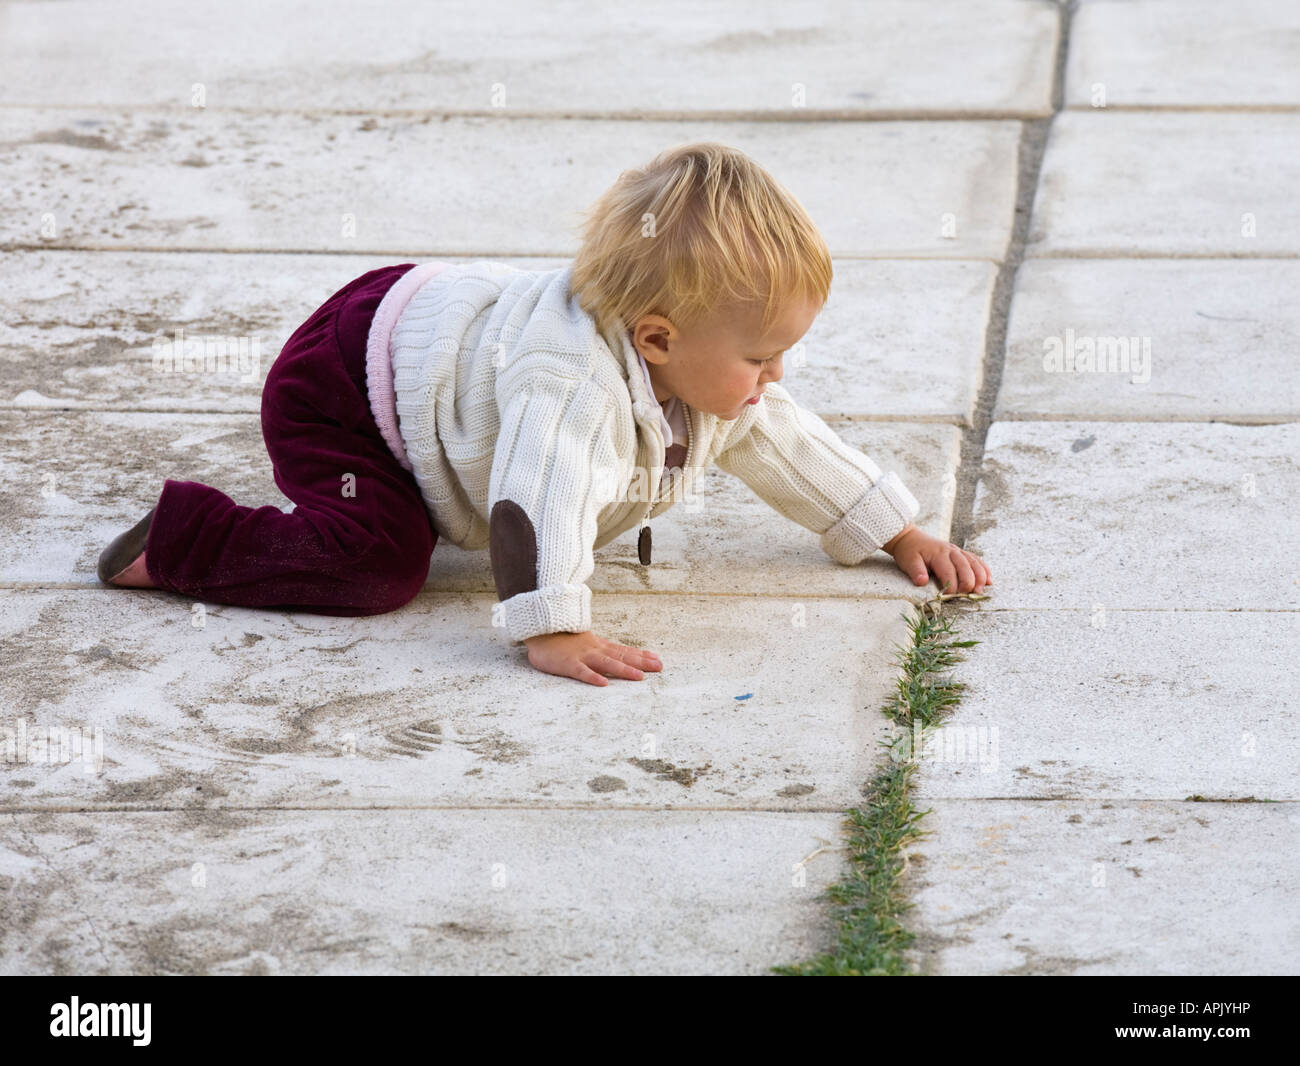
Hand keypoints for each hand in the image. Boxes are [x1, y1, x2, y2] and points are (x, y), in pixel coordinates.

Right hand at [523, 630, 662, 686]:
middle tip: (659, 668)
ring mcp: (582, 656)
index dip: (641, 655)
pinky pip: (581, 672)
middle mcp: (594, 650)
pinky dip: (593, 677)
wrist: (538, 630)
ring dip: (623, 670)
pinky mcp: (567, 664)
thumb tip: (615, 656)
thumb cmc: (561, 639)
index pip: (623, 650)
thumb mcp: (584, 642)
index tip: (658, 660)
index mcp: (598, 646)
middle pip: (621, 656)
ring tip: (639, 677)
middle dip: (641, 663)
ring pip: (606, 664)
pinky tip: (603, 684)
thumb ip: (599, 650)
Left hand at [882, 523, 991, 593]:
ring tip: (981, 590)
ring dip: (980, 577)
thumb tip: (922, 582)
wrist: (910, 538)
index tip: (948, 597)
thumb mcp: (908, 561)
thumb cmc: (909, 552)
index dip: (951, 586)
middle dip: (968, 583)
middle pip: (965, 567)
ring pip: (974, 563)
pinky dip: (984, 569)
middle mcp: (951, 551)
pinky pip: (976, 560)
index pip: (949, 572)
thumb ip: (916, 571)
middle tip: (968, 595)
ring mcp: (957, 551)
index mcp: (938, 554)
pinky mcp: (960, 553)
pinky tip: (989, 580)